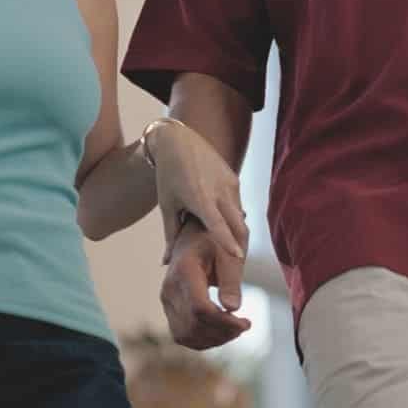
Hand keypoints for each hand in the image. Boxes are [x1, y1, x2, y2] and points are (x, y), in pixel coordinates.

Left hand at [148, 120, 249, 265]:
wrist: (178, 140)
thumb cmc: (168, 175)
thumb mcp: (167, 205)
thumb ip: (170, 234)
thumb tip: (166, 262)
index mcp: (200, 198)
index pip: (218, 225)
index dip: (228, 242)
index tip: (238, 257)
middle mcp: (219, 191)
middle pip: (238, 225)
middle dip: (240, 245)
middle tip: (238, 266)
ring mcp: (229, 183)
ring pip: (240, 215)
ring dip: (237, 233)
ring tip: (232, 249)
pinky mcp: (233, 178)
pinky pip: (237, 204)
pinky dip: (234, 217)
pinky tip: (228, 227)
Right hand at [161, 220, 251, 349]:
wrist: (197, 233)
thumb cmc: (216, 240)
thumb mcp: (229, 254)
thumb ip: (231, 280)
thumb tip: (233, 309)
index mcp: (184, 271)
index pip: (200, 308)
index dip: (224, 322)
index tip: (246, 322)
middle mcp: (169, 288)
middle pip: (193, 325)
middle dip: (222, 332)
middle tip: (245, 325)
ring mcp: (166, 300)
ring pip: (185, 335)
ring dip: (213, 339)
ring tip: (235, 329)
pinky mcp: (169, 308)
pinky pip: (182, 334)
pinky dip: (203, 339)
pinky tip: (222, 331)